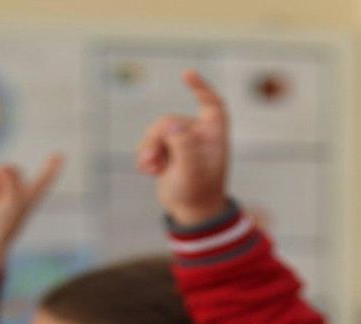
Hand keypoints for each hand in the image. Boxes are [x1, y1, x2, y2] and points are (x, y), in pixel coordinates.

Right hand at [0, 154, 62, 275]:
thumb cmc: (2, 224)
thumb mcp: (12, 199)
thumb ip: (9, 177)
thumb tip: (0, 169)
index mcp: (30, 197)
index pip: (43, 180)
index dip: (51, 167)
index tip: (60, 154)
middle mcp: (16, 193)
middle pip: (9, 168)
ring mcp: (0, 194)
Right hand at [136, 70, 229, 225]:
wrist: (192, 212)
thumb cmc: (198, 193)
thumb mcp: (192, 172)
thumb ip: (185, 148)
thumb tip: (172, 123)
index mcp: (214, 137)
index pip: (213, 105)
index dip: (202, 88)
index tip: (186, 74)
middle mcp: (200, 136)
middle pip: (172, 121)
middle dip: (158, 138)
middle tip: (152, 160)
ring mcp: (184, 142)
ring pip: (158, 131)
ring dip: (149, 148)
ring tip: (149, 168)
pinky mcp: (169, 151)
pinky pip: (152, 142)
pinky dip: (147, 155)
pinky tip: (147, 170)